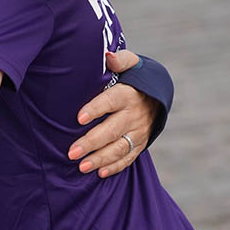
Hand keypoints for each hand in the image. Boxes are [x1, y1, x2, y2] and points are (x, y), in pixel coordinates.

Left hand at [68, 50, 159, 177]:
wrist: (157, 95)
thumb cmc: (133, 78)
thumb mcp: (131, 64)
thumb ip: (119, 60)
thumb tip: (108, 56)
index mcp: (128, 94)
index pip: (110, 101)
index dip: (95, 109)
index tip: (79, 118)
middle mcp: (134, 115)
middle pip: (112, 130)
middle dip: (91, 142)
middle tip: (72, 152)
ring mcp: (138, 132)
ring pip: (119, 148)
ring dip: (100, 159)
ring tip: (81, 166)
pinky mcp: (140, 144)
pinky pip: (128, 158)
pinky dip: (115, 167)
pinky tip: (99, 173)